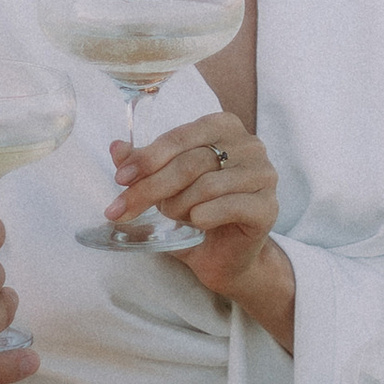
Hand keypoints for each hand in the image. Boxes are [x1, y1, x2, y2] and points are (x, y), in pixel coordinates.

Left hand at [106, 124, 295, 342]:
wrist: (224, 256)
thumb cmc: (196, 212)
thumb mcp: (164, 186)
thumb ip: (144, 164)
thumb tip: (116, 147)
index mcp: (223, 126)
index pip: (179, 136)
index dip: (146, 158)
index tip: (120, 180)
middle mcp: (249, 144)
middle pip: (190, 163)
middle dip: (151, 188)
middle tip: (124, 210)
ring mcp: (263, 174)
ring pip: (207, 185)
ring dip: (178, 206)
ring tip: (173, 217)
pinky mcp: (268, 207)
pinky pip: (230, 206)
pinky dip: (204, 216)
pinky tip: (196, 223)